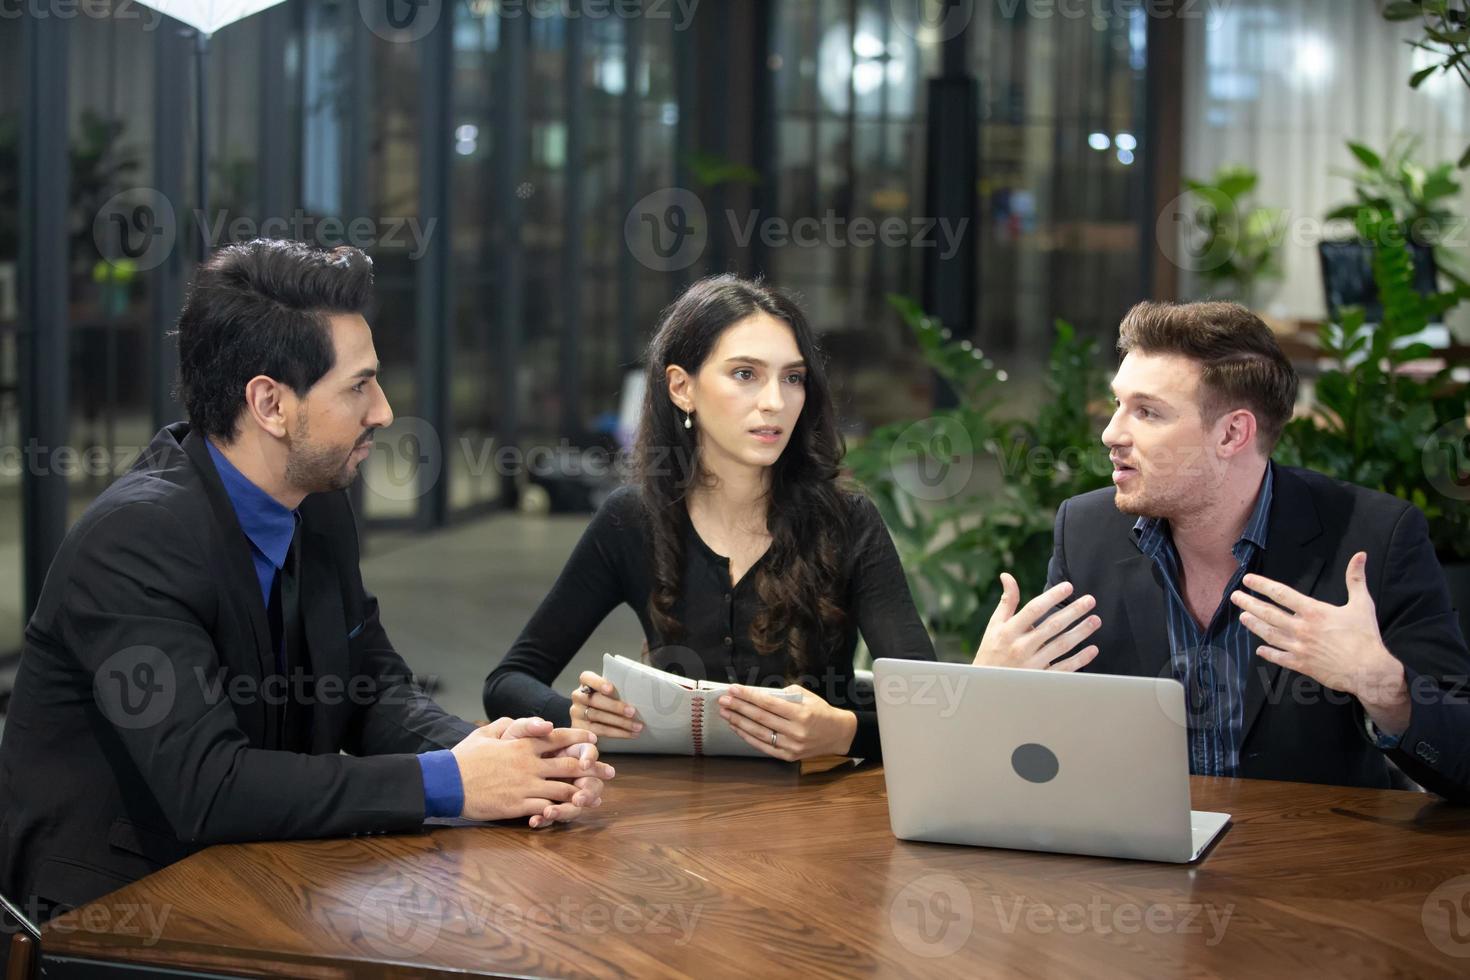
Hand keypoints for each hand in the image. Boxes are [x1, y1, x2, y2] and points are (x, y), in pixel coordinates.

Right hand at [450, 725, 615, 825]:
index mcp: (522, 744)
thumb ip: (509, 725)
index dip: (579, 738)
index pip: (558, 738)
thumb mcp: (485, 733)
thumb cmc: (463, 757)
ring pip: (562, 789)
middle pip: (569, 764)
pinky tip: (571, 812)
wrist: (446, 782)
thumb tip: (527, 722)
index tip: (594, 740)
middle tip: (609, 771)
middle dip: (591, 768)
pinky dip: (560, 811)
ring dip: (582, 793)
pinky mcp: (517, 806)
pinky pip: (545, 809)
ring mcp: (525, 786)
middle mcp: (528, 764)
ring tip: (596, 796)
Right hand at [569, 670, 643, 738]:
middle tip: (632, 712)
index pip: (587, 678)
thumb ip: (617, 691)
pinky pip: (599, 731)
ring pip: (598, 716)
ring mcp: (576, 713)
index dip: (598, 683)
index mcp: (585, 683)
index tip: (610, 689)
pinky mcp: (580, 728)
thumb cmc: (607, 702)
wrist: (594, 720)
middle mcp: (578, 697)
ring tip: (637, 726)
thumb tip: (639, 692)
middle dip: (615, 707)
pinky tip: (629, 734)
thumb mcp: (609, 693)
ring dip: (620, 722)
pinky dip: (617, 733)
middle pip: (595, 700)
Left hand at [717, 684, 858, 760]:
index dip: (749, 696)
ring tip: (726, 713)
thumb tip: (758, 695)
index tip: (734, 689)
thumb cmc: (821, 712)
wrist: (838, 734)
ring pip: (759, 733)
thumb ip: (783, 695)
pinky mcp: (788, 756)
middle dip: (739, 708)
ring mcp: (791, 746)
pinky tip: (737, 727)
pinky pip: (763, 746)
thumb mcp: (807, 697)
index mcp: (801, 714)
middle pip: (760, 718)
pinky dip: (748, 737)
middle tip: (724, 700)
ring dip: (739, 722)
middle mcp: (796, 732)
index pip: (768, 704)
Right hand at [973, 574, 1100, 670]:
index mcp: (1008, 631)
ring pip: (1061, 646)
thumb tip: (1007, 576)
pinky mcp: (1040, 679)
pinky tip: (1092, 649)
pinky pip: (1064, 668)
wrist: (987, 688)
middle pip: (1052, 626)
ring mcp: (1032, 664)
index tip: (1068, 586)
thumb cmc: (991, 651)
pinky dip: (1079, 660)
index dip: (1052, 596)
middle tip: (1090, 600)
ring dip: (1080, 632)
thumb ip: (1006, 602)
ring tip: (1095, 620)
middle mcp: (1020, 647)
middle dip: (1073, 612)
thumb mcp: (994, 626)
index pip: (1033, 609)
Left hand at [1231, 551, 1409, 734]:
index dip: (1263, 585)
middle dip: (1249, 603)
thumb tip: (1360, 555)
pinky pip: (1279, 658)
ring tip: (1243, 617)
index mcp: (1314, 612)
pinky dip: (1268, 653)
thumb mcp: (1362, 604)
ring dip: (1254, 625)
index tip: (1248, 579)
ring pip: (1269, 634)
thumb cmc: (1365, 636)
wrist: (1369, 670)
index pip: (1282, 594)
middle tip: (1235, 597)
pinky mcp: (1301, 664)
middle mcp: (1301, 628)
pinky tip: (1260, 650)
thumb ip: (1356, 579)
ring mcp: (1299, 647)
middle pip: (1268, 613)